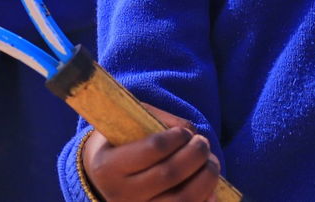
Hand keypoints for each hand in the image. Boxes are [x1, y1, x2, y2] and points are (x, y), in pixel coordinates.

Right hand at [83, 105, 223, 201]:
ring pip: (182, 200)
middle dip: (195, 155)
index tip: (185, 132)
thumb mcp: (126, 125)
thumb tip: (191, 131)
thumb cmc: (118, 145)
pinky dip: (206, 201)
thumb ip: (156, 120)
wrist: (103, 180)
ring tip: (211, 163)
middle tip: (203, 143)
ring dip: (205, 179)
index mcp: (108, 166)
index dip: (176, 137)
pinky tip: (211, 189)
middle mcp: (120, 194)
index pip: (153, 149)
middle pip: (169, 174)